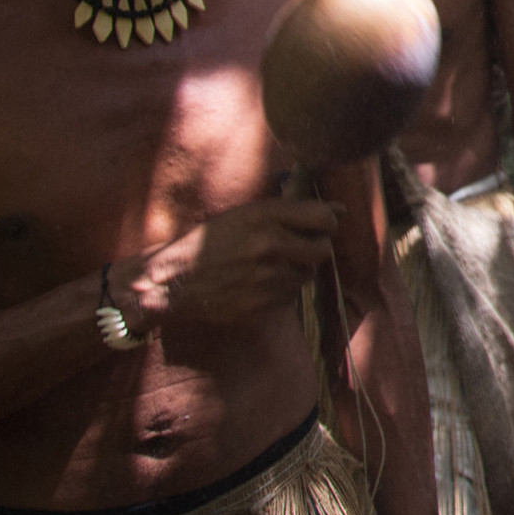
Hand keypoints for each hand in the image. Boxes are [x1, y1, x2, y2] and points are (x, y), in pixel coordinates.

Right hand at [126, 200, 340, 329]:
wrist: (173, 281)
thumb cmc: (210, 242)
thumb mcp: (245, 215)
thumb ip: (292, 210)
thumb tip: (341, 210)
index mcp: (265, 217)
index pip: (324, 218)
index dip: (327, 223)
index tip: (321, 226)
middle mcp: (269, 246)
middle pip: (323, 250)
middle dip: (315, 249)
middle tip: (295, 249)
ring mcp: (266, 278)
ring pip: (307, 275)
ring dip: (295, 271)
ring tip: (266, 267)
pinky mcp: (262, 304)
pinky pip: (290, 296)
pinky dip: (280, 290)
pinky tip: (256, 284)